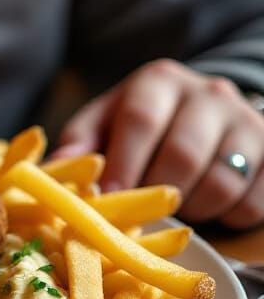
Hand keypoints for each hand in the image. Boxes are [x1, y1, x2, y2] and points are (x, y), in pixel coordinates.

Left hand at [53, 59, 263, 228]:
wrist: (203, 113)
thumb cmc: (140, 124)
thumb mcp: (104, 122)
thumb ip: (79, 144)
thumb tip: (55, 170)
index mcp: (158, 81)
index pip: (141, 120)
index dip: (123, 164)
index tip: (109, 197)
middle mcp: (208, 92)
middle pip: (182, 155)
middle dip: (156, 194)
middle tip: (142, 211)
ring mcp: (248, 120)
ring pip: (220, 182)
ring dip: (191, 209)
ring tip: (175, 207)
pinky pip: (252, 202)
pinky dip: (226, 216)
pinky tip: (207, 206)